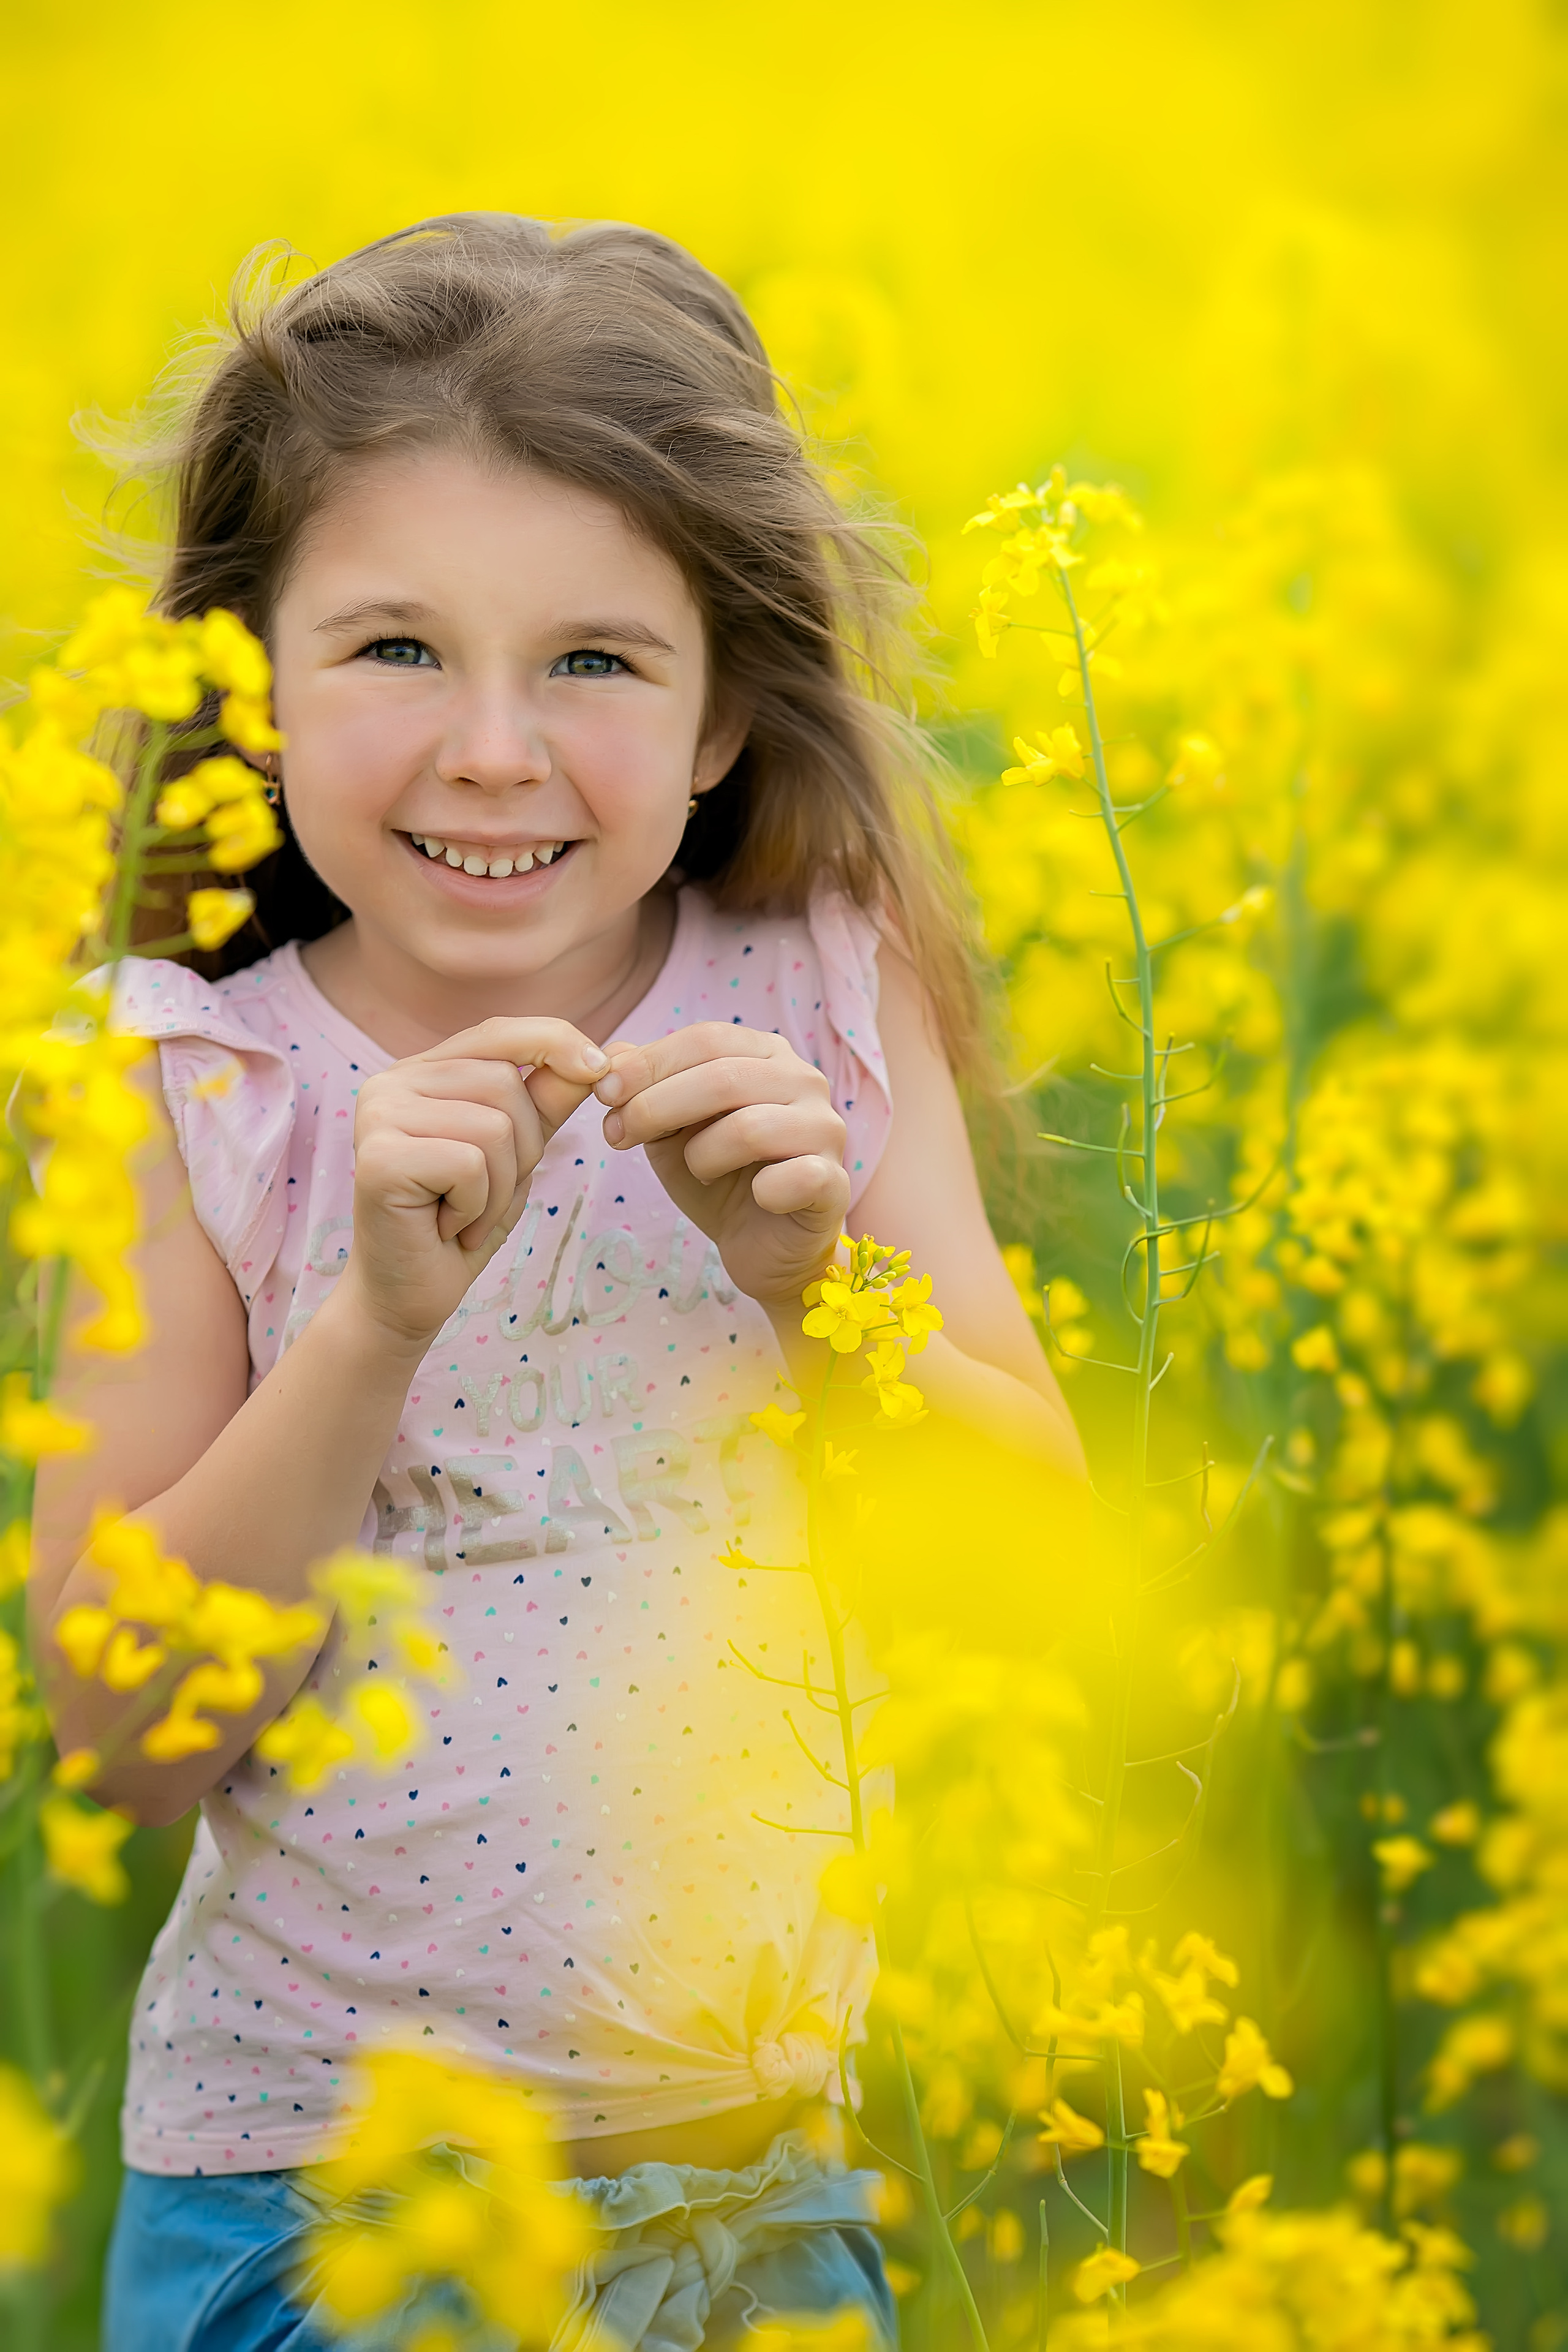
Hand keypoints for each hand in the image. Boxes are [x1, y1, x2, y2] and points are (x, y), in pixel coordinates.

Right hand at [344, 1019, 607, 1348]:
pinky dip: (475, 1207)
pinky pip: (470, 1164)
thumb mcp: (516, 1155)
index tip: (600, 1068)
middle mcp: (391, 1082)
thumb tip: (597, 1057)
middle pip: (506, 1084)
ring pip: (495, 1126)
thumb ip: (546, 1103)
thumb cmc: (460, 1222)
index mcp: (421, 1072)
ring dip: (500, 1187)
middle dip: (524, 1150)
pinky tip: (446, 1227)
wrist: (408, 1294)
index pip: (497, 1032)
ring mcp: (378, 1115)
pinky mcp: (378, 1156)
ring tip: (465, 1214)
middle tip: (486, 1196)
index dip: (553, 1041)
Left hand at [594, 1024, 849, 1311]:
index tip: (603, 1094)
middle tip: (617, 1136)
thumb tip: (611, 1054)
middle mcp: (806, 1081)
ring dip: (701, 1156)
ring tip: (698, 1171)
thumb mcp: (669, 1129)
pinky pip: (791, 1178)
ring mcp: (826, 1130)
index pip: (706, 1039)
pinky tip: (754, 1198)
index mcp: (768, 1055)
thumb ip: (644, 1088)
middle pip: (723, 1077)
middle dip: (656, 1106)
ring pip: (748, 1128)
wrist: (760, 1246)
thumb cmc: (717, 1177)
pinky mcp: (834, 1183)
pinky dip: (759, 1192)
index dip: (649, 1063)